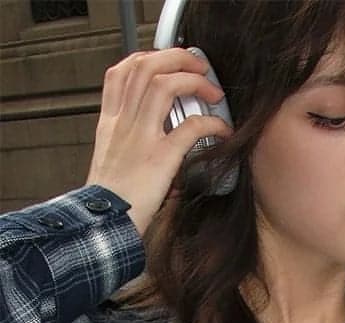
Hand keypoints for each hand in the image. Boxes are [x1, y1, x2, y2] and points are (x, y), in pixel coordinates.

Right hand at [85, 48, 232, 237]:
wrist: (103, 223)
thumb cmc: (111, 200)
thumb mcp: (111, 161)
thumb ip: (128, 143)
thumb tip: (159, 139)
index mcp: (110, 123)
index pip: (120, 72)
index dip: (145, 59)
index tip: (167, 63)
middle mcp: (123, 123)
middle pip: (144, 66)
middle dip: (176, 58)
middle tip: (198, 66)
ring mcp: (141, 137)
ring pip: (164, 83)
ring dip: (193, 80)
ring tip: (212, 91)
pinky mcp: (160, 157)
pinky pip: (190, 127)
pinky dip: (211, 123)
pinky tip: (222, 129)